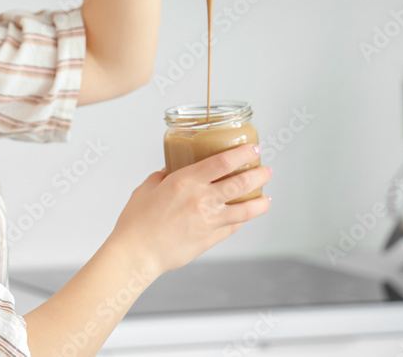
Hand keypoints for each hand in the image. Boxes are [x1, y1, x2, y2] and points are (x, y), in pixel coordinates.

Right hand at [107, 143, 270, 276]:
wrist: (137, 253)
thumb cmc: (136, 221)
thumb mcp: (146, 189)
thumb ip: (162, 177)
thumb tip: (170, 173)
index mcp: (185, 181)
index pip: (223, 162)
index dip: (242, 154)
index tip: (253, 149)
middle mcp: (202, 199)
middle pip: (241, 183)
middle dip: (259, 174)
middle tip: (265, 170)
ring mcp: (210, 221)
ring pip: (246, 209)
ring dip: (260, 201)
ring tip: (266, 197)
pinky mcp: (211, 239)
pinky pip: (233, 227)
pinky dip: (242, 220)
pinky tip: (244, 216)